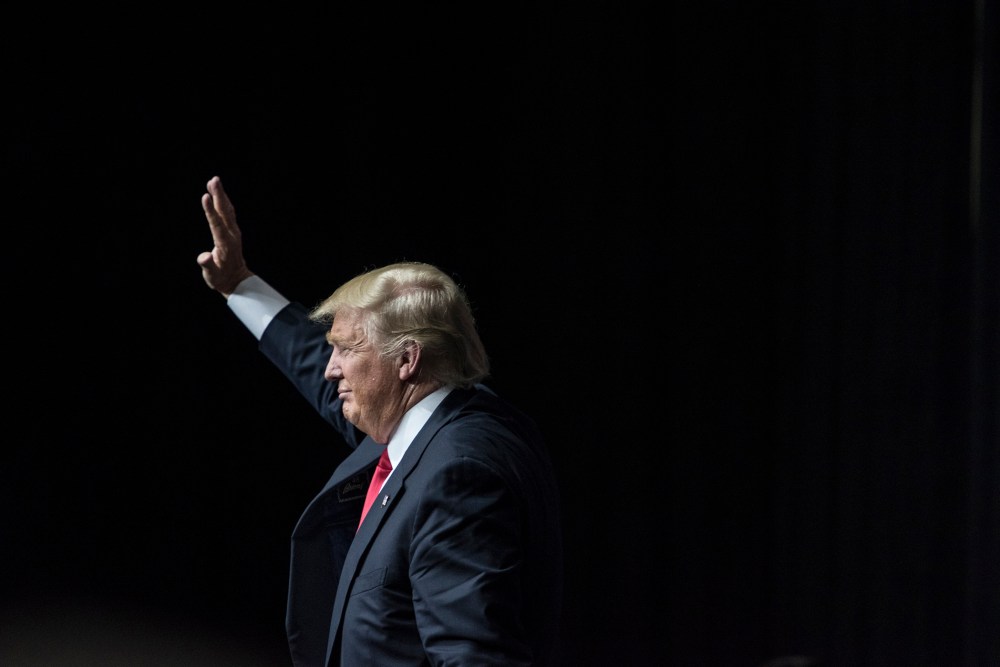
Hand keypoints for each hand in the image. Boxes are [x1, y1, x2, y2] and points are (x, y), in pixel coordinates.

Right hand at [197, 176, 253, 296]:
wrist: (236, 281)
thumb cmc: (221, 279)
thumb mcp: (212, 276)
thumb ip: (208, 266)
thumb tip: (204, 257)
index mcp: (225, 244)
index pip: (216, 224)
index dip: (210, 210)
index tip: (205, 196)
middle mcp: (232, 235)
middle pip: (225, 212)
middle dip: (219, 195)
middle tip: (214, 180)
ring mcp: (234, 232)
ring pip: (228, 210)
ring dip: (221, 195)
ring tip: (214, 181)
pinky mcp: (233, 231)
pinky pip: (228, 213)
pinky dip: (223, 201)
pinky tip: (217, 193)